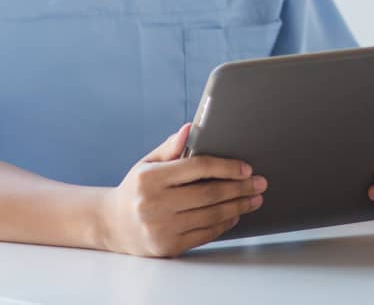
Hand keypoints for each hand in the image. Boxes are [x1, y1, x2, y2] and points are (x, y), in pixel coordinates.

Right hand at [97, 123, 266, 256]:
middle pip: (209, 194)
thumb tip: (192, 127)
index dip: (226, 167)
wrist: (112, 224)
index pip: (198, 168)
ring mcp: (161, 228)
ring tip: (254, 199)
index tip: (247, 168)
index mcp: (151, 178)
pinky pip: (204, 234)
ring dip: (238, 207)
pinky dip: (224, 224)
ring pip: (211, 215)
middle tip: (260, 183)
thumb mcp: (147, 163)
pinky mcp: (168, 247)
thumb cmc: (136, 189)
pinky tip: (235, 215)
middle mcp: (154, 204)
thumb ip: (171, 147)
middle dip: (240, 188)